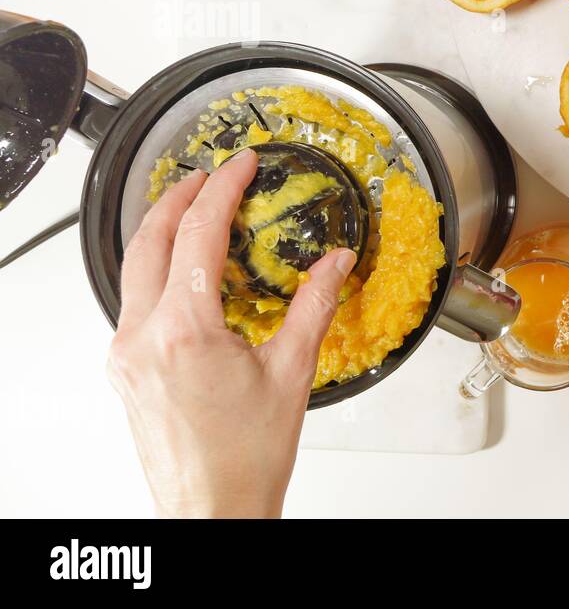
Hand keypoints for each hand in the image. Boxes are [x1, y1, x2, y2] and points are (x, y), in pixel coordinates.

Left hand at [107, 149, 356, 517]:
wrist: (213, 510)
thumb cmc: (247, 458)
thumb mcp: (292, 373)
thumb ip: (313, 307)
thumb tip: (336, 263)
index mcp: (183, 331)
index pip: (197, 236)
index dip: (222, 190)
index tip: (240, 165)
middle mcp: (142, 338)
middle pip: (147, 242)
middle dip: (176, 198)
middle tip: (208, 175)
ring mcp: (126, 355)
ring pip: (133, 272)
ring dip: (162, 235)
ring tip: (195, 214)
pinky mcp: (126, 371)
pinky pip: (134, 304)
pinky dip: (158, 275)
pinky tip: (187, 277)